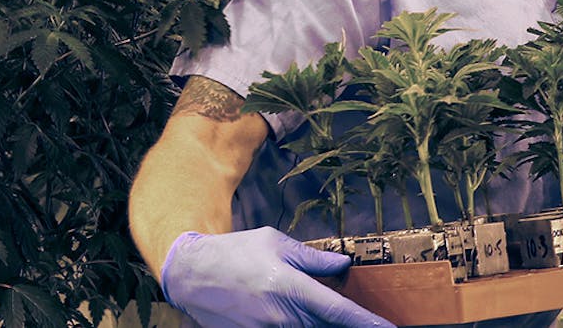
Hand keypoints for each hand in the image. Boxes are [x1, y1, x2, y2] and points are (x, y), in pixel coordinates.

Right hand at [161, 226, 394, 327]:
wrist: (193, 272)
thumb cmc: (238, 251)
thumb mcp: (278, 243)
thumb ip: (313, 258)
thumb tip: (344, 264)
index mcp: (291, 287)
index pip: (338, 310)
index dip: (365, 322)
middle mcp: (280, 315)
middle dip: (346, 326)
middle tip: (369, 324)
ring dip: (323, 325)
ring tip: (332, 315)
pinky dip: (301, 325)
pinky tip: (306, 317)